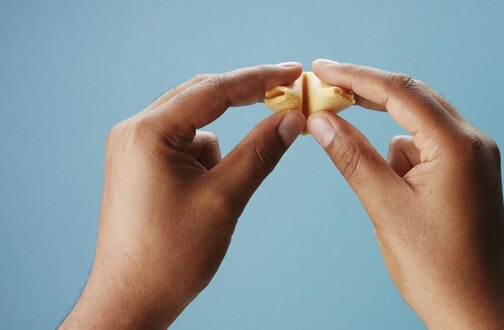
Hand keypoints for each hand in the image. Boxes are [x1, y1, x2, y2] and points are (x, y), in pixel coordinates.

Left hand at [61, 63, 305, 328]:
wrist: (131, 300)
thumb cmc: (170, 256)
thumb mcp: (224, 198)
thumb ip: (260, 152)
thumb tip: (290, 119)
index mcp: (148, 133)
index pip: (213, 90)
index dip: (258, 79)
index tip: (292, 72)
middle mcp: (134, 132)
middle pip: (200, 99)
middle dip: (242, 105)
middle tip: (285, 103)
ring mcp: (133, 150)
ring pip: (194, 128)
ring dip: (219, 149)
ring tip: (217, 195)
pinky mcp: (139, 167)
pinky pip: (183, 148)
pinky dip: (204, 163)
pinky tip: (201, 200)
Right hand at [307, 60, 503, 328]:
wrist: (476, 313)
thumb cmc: (437, 268)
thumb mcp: (385, 208)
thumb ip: (353, 157)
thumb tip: (321, 119)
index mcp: (457, 145)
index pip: (398, 92)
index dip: (355, 76)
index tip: (320, 68)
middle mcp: (473, 143)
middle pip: (411, 100)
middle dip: (366, 99)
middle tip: (325, 96)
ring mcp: (474, 159)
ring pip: (414, 132)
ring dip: (387, 150)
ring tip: (386, 201)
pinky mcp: (468, 175)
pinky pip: (425, 153)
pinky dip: (403, 166)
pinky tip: (402, 205)